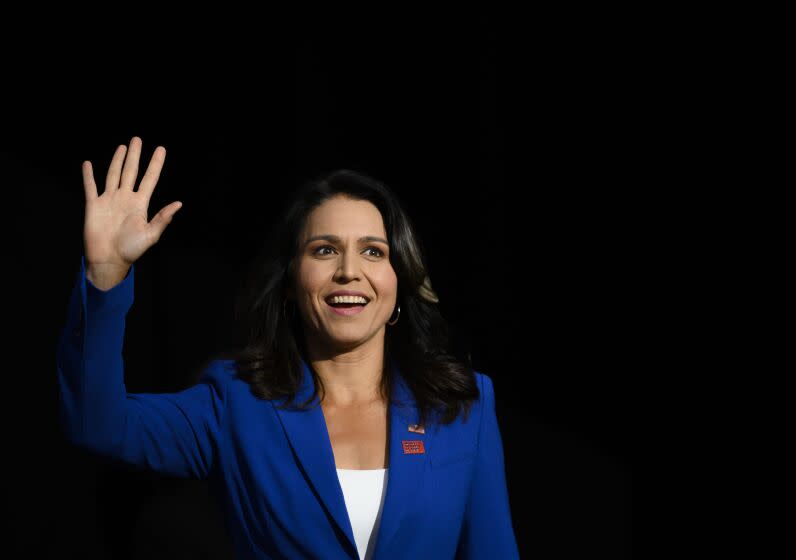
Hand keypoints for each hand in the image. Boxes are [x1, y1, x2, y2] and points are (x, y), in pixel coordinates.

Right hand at [82, 136, 181, 271]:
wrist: (109, 260)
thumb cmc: (131, 250)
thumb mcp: (151, 234)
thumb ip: (163, 218)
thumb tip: (179, 204)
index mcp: (140, 204)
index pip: (150, 178)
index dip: (155, 164)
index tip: (160, 149)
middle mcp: (125, 198)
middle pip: (131, 171)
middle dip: (135, 156)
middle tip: (137, 139)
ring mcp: (109, 200)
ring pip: (113, 175)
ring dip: (117, 160)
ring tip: (123, 147)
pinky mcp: (94, 205)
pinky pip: (90, 187)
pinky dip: (88, 175)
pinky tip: (88, 163)